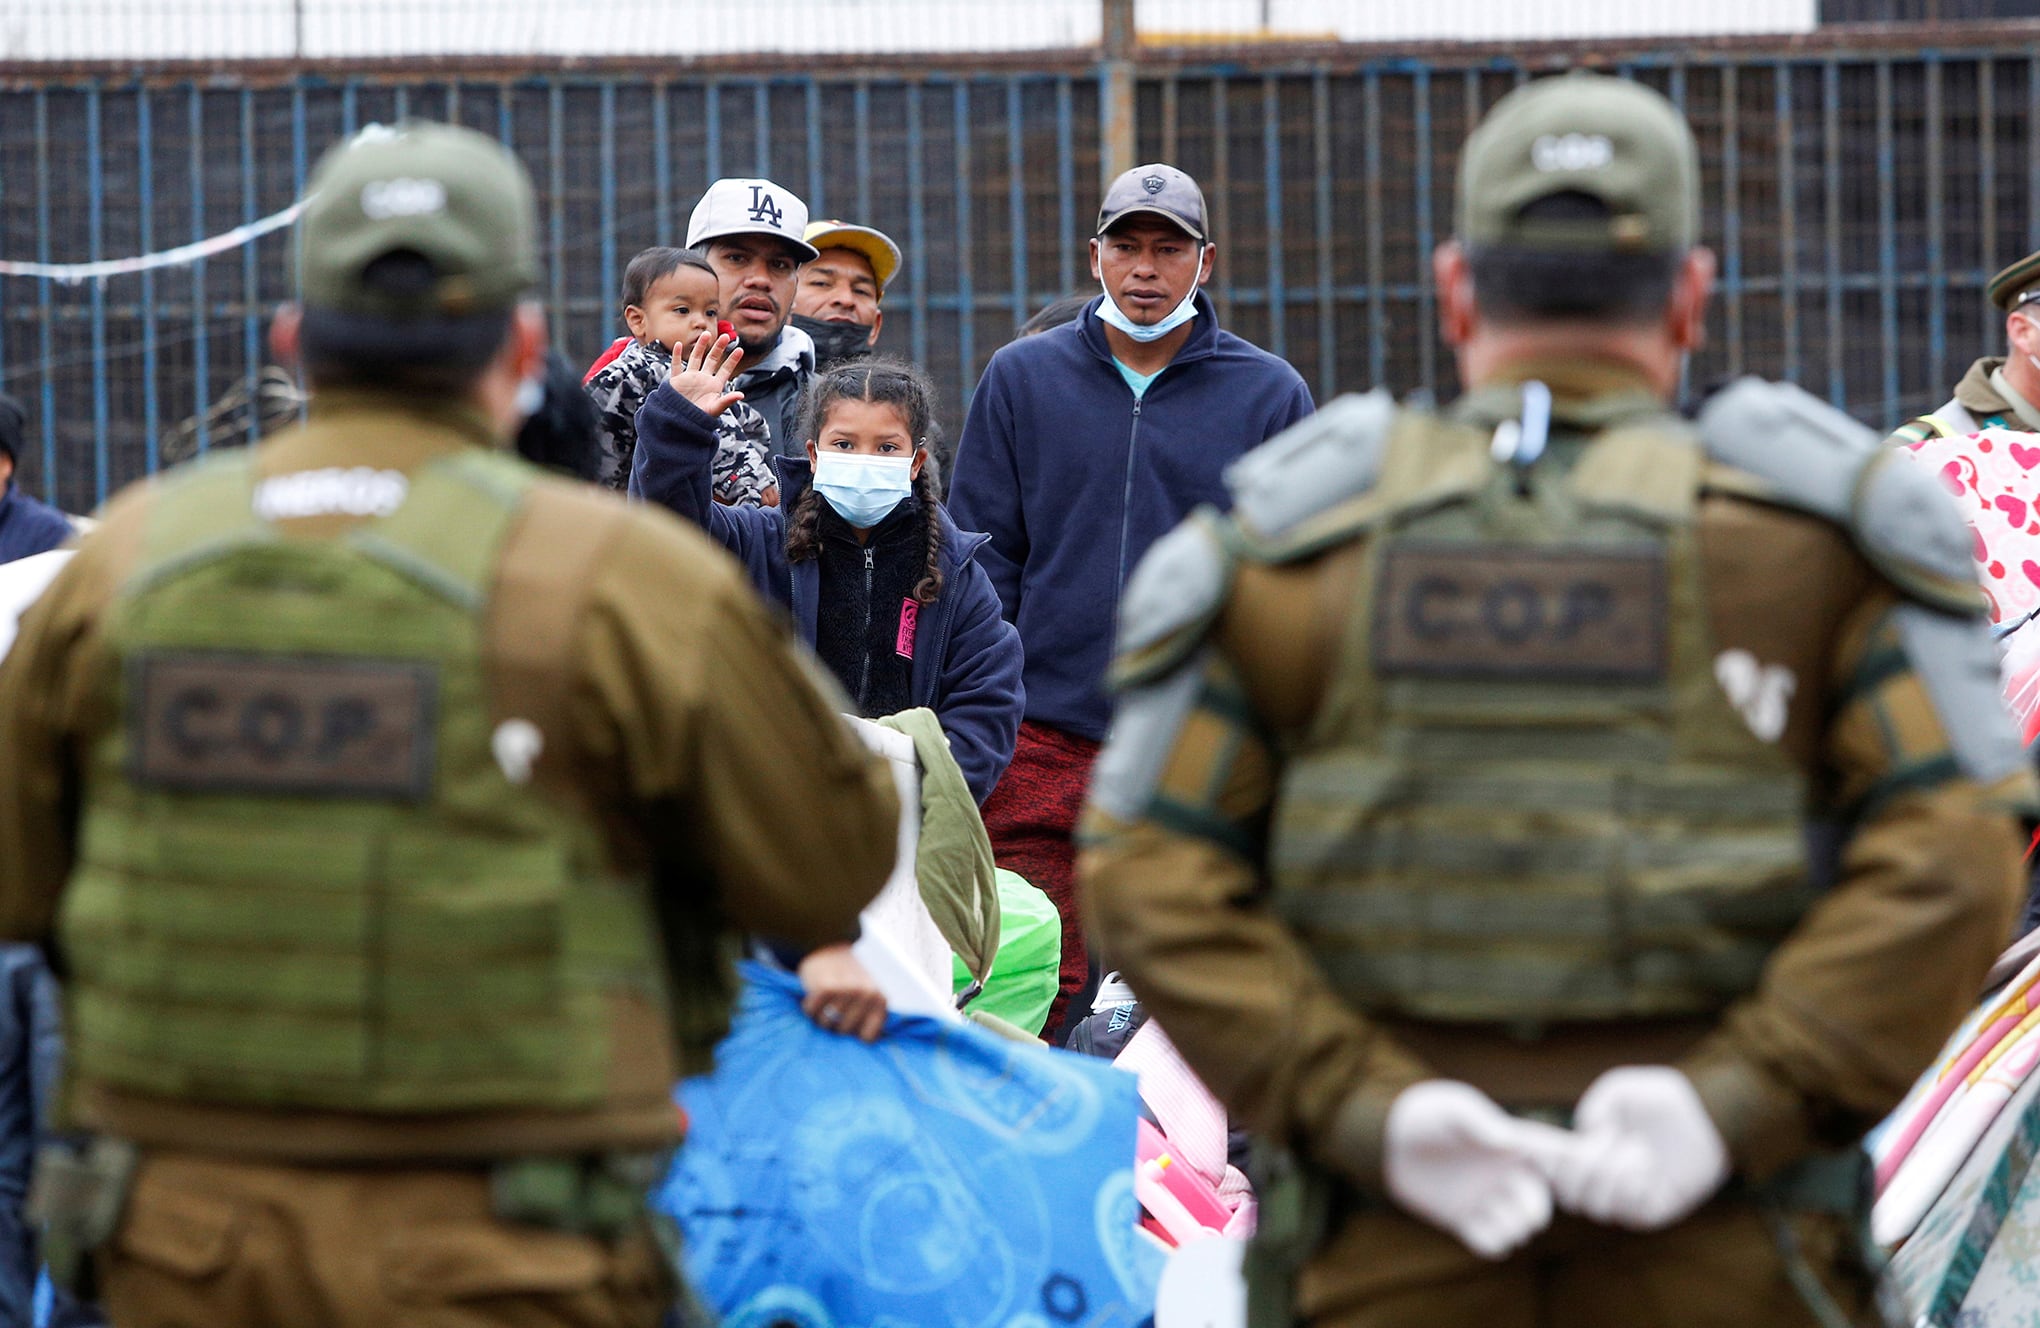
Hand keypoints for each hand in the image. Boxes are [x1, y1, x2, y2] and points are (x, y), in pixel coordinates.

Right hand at [668, 330, 744, 416]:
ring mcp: (690, 378)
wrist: (680, 422)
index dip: (732, 360)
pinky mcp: (677, 381)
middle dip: (719, 348)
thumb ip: (727, 401)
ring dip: (700, 346)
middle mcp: (703, 379)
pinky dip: (677, 355)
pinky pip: (676, 366)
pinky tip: (679, 344)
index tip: (740, 349)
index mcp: (714, 386)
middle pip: (712, 360)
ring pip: (695, 358)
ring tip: (706, 334)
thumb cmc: (699, 418)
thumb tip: (741, 395)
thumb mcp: (715, 409)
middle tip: (726, 336)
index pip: (726, 370)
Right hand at [797, 943, 887, 1041]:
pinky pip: (812, 1011)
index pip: (868, 1037)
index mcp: (879, 998)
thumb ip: (869, 1015)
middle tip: (832, 1009)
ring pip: (826, 1023)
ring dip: (819, 1016)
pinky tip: (813, 996)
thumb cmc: (848, 976)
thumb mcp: (867, 993)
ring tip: (823, 1002)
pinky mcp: (826, 987)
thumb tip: (867, 1047)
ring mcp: (847, 990)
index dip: (854, 1036)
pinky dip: (808, 1007)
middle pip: (844, 1031)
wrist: (828, 944)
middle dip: (834, 1025)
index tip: (848, 1027)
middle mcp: (866, 994)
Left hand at [1384, 1080, 1565, 1259]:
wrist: (1388, 1139)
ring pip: (1519, 1228)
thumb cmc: (1426, 1114)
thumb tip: (1509, 1142)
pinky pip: (1490, 1243)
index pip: (1554, 1156)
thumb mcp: (1452, 1110)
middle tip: (1527, 1213)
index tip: (1576, 1175)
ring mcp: (1485, 1198)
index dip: (1571, 1166)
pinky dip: (1491, 1241)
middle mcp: (1503, 1174)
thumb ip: (1480, 1123)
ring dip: (1513, 1228)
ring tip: (1491, 1213)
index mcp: (1512, 1145)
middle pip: (1539, 1203)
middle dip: (1536, 1210)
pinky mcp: (1464, 1219)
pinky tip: (1474, 1225)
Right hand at [1543, 1066, 1730, 1230]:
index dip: (1541, 1163)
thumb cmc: (1660, 1099)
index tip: (1540, 1148)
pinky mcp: (1653, 1210)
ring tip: (1638, 1148)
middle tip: (1602, 1142)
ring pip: (1597, 1206)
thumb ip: (1594, 1108)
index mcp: (1586, 1151)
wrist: (1705, 1115)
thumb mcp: (1618, 1091)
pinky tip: (1649, 1166)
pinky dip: (1634, 1187)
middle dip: (1578, 1171)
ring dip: (1612, 1175)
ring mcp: (1627, 1198)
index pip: (1551, 1169)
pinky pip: (1629, 1212)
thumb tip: (1585, 1138)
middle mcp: (1602, 1179)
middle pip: (1569, 1197)